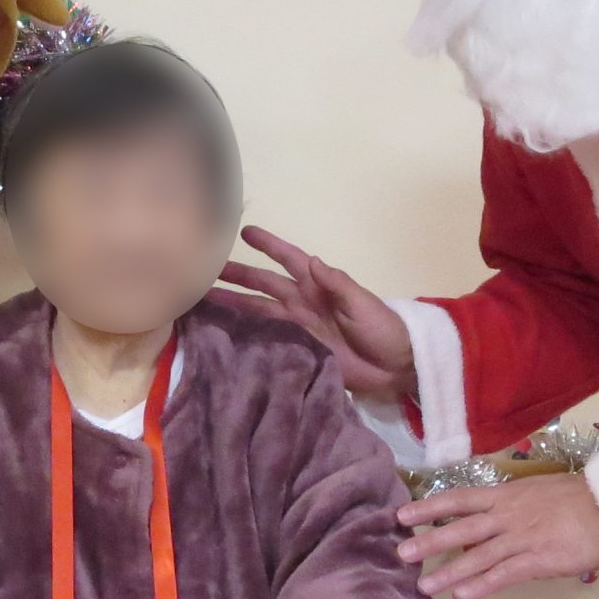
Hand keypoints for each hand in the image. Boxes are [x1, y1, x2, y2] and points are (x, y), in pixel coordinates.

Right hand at [219, 227, 416, 399]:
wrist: (394, 366)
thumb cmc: (382, 328)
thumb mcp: (362, 302)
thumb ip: (337, 283)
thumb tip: (311, 260)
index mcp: (318, 285)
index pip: (289, 259)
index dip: (269, 245)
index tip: (245, 232)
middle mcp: (302, 302)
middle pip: (263, 285)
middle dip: (237, 275)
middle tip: (206, 269)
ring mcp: (297, 327)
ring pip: (258, 310)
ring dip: (233, 304)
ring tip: (204, 298)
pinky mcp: (298, 350)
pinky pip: (266, 339)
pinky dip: (246, 334)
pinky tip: (223, 333)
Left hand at [397, 471, 598, 598]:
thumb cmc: (579, 499)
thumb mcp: (537, 494)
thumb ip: (510, 508)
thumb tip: (485, 522)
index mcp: (506, 496)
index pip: (459, 499)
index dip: (430, 507)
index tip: (403, 515)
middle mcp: (507, 516)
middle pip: (460, 528)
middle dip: (428, 541)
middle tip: (400, 554)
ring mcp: (522, 538)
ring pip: (478, 556)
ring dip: (449, 572)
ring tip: (424, 586)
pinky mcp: (539, 559)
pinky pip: (505, 573)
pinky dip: (483, 585)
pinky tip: (464, 596)